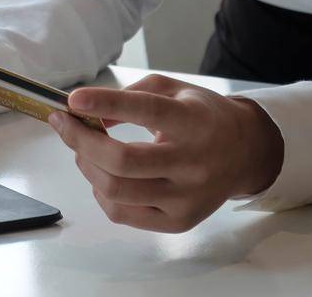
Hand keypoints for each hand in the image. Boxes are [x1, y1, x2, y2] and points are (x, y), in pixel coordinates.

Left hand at [49, 74, 283, 232]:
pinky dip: (100, 193)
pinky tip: (102, 176)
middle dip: (80, 141)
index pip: (147, 111)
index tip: (73, 99)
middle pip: (122, 161)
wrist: (246, 153)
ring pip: (116, 191)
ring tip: (81, 150)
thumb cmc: (202, 116)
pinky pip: (122, 214)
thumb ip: (131, 94)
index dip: (107, 104)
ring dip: (86, 166)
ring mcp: (187, 198)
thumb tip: (86, 114)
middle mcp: (193, 163)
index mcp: (194, 122)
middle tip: (64, 124)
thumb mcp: (174, 90)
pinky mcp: (179, 222)